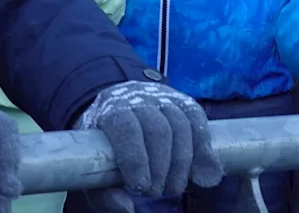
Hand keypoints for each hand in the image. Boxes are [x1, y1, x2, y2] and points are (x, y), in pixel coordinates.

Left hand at [75, 81, 223, 210]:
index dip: (136, 159)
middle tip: (155, 193)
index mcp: (111, 108)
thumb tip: (126, 208)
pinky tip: (201, 172)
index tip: (139, 187)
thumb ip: (104, 192)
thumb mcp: (95, 168)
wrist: (116, 110)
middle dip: (161, 167)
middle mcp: (139, 97)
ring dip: (182, 163)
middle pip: (158, 129)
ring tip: (173, 188)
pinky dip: (203, 148)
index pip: (127, 128)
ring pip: (181, 125)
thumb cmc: (104, 147)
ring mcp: (164, 97)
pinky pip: (198, 120)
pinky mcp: (184, 101)